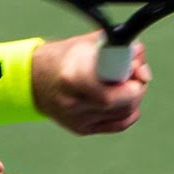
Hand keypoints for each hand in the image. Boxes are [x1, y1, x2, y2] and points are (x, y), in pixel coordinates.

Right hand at [31, 32, 150, 134]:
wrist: (32, 79)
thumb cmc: (61, 58)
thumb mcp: (85, 44)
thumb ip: (114, 46)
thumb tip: (140, 54)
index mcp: (72, 78)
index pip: (115, 86)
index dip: (133, 76)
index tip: (136, 64)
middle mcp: (74, 103)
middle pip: (124, 102)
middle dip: (137, 85)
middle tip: (135, 71)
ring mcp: (77, 119)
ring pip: (125, 113)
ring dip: (134, 97)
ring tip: (125, 81)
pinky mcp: (82, 129)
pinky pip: (118, 124)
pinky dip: (128, 111)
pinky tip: (124, 99)